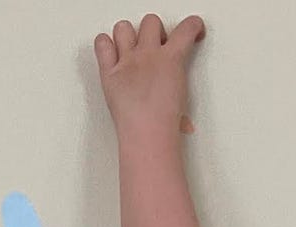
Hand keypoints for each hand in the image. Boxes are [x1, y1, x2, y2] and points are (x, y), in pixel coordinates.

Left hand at [94, 13, 205, 136]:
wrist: (147, 134)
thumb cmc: (165, 124)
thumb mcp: (184, 106)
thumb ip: (178, 97)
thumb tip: (182, 121)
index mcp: (171, 60)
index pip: (186, 30)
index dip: (193, 26)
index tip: (194, 30)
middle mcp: (147, 55)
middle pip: (150, 22)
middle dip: (155, 32)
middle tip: (157, 47)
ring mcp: (127, 62)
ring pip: (123, 27)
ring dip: (128, 35)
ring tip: (132, 49)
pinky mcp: (108, 73)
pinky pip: (101, 44)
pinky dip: (104, 45)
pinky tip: (111, 55)